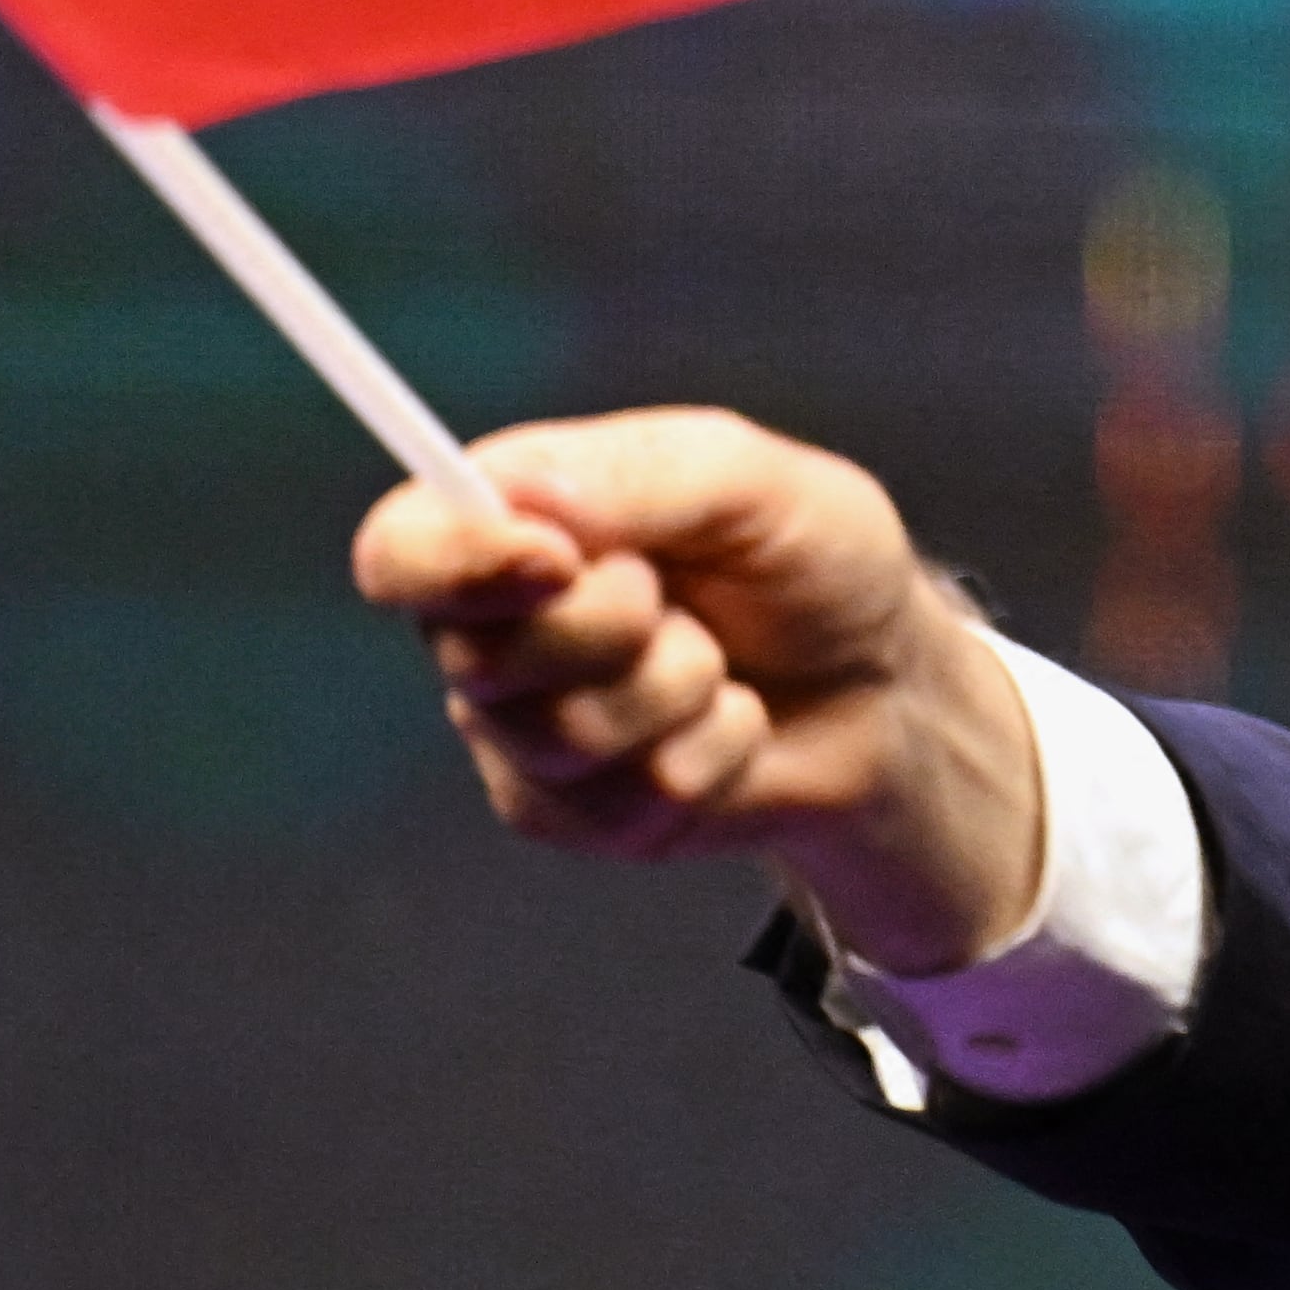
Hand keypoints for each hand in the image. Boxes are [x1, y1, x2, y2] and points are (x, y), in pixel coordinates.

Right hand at [348, 407, 1048, 974]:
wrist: (886, 689)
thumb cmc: (815, 565)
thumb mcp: (757, 481)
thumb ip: (642, 474)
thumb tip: (529, 499)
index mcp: (515, 522)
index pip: (403, 549)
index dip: (453, 562)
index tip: (554, 559)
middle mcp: (496, 629)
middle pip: (480, 657)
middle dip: (614, 630)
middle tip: (679, 600)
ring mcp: (525, 732)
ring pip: (560, 737)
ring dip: (677, 691)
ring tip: (720, 660)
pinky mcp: (574, 814)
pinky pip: (620, 802)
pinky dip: (708, 754)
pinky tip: (731, 724)